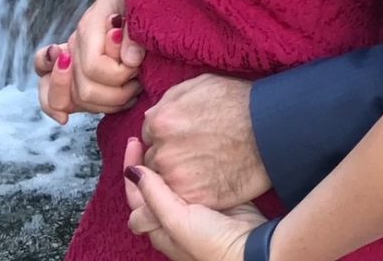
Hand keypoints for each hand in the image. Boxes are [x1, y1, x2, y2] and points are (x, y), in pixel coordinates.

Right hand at [35, 0, 144, 123]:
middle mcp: (73, 45)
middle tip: (137, 79)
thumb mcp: (139, 6)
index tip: (138, 65)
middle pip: (84, 90)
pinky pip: (51, 98)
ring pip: (71, 100)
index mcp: (88, 27)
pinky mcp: (70, 74)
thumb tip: (130, 60)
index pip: (93, 67)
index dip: (118, 74)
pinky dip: (56, 109)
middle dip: (116, 92)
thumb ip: (135, 32)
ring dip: (105, 103)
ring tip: (129, 90)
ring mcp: (68, 60)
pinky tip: (64, 119)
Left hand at [124, 137, 264, 260]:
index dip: (132, 170)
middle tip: (150, 134)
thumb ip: (155, 196)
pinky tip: (195, 148)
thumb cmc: (211, 243)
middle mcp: (174, 219)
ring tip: (171, 138)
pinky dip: (191, 163)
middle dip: (149, 161)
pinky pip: (197, 178)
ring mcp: (195, 209)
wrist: (251, 248)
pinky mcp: (215, 199)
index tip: (134, 143)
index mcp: (159, 227)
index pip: (136, 196)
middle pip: (155, 186)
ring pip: (176, 180)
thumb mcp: (177, 220)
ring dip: (170, 160)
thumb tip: (132, 172)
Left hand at [142, 74, 270, 207]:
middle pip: (153, 161)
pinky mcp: (194, 200)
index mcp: (160, 121)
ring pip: (165, 184)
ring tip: (204, 167)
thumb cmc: (240, 101)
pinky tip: (210, 180)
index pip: (148, 135)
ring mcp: (177, 179)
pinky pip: (182, 200)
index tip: (182, 138)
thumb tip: (152, 117)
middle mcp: (162, 152)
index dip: (165, 136)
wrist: (272, 128)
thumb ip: (169, 100)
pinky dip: (192, 193)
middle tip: (194, 153)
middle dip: (168, 157)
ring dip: (178, 177)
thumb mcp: (202, 84)